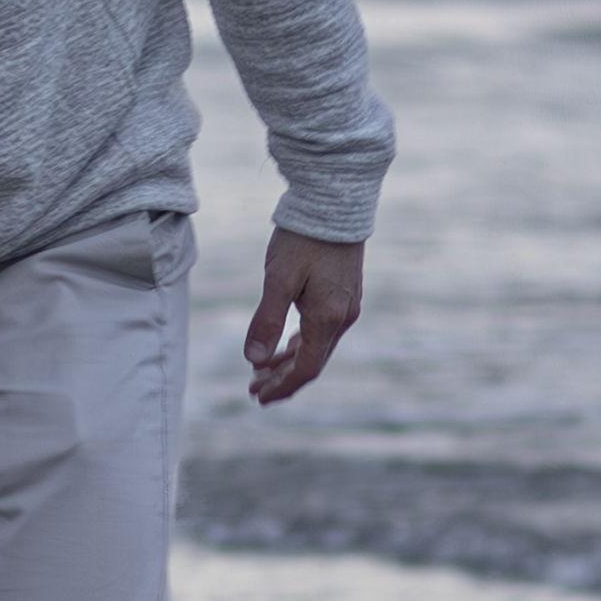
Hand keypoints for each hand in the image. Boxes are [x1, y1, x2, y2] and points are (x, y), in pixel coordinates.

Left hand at [243, 228, 363, 404]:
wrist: (334, 203)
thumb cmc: (303, 238)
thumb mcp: (278, 278)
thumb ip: (267, 320)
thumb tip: (254, 359)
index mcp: (327, 318)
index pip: (305, 368)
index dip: (282, 386)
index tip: (258, 397)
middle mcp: (343, 317)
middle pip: (312, 362)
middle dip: (282, 378)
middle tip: (253, 390)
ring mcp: (347, 307)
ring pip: (317, 347)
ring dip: (289, 362)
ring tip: (261, 371)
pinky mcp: (345, 295)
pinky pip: (323, 332)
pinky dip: (300, 343)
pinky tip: (282, 346)